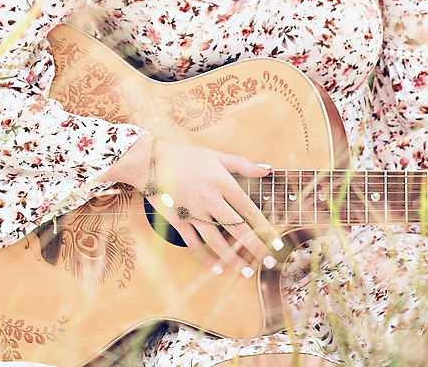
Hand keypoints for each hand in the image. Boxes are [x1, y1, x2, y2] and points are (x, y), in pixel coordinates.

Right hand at [146, 140, 280, 274]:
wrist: (151, 160)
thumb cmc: (185, 156)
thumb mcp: (216, 156)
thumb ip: (243, 164)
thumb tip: (268, 169)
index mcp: (222, 182)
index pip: (249, 210)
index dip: (265, 228)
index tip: (276, 242)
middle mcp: (209, 199)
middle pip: (237, 229)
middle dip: (256, 248)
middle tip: (269, 262)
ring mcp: (193, 212)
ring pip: (217, 241)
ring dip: (233, 259)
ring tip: (246, 271)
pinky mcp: (178, 221)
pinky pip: (194, 244)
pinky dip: (205, 258)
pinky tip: (217, 267)